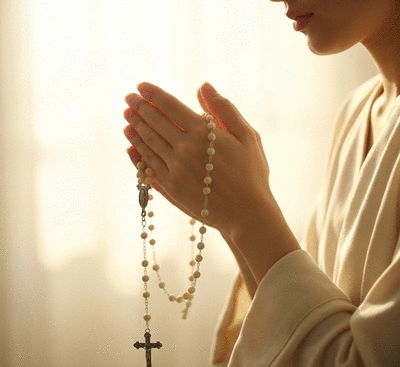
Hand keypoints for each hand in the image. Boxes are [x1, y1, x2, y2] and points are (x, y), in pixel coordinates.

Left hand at [123, 82, 271, 237]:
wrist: (247, 213)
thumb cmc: (252, 173)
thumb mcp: (247, 135)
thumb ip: (224, 109)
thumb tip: (203, 86)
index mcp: (202, 133)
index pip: (169, 106)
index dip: (152, 94)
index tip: (140, 86)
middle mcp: (184, 149)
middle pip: (154, 123)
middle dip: (138, 108)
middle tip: (128, 98)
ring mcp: (175, 170)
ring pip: (147, 144)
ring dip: (134, 128)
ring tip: (126, 118)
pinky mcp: (171, 188)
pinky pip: (148, 167)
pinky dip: (137, 154)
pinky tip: (130, 146)